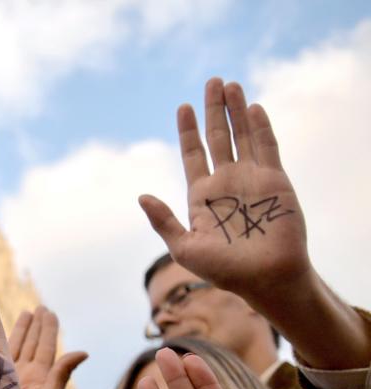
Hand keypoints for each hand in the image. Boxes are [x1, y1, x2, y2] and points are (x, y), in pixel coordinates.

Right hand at [8, 307, 86, 388]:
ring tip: (25, 313)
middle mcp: (25, 375)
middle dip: (35, 326)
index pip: (46, 347)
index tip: (48, 311)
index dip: (48, 329)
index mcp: (41, 378)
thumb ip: (61, 374)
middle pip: (32, 344)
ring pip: (15, 347)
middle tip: (38, 308)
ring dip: (20, 330)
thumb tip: (83, 351)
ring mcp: (7, 378)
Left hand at [139, 78, 308, 299]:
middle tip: (211, 81)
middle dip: (214, 110)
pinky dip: (259, 127)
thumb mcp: (184, 248)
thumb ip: (163, 221)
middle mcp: (227, 183)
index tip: (182, 107)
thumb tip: (141, 196)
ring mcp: (252, 180)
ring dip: (235, 110)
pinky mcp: (275, 181)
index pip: (193, 155)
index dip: (188, 131)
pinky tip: (251, 107)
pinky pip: (267, 147)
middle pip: (218, 138)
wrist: (265, 278)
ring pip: (242, 136)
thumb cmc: (224, 270)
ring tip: (229, 84)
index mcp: (202, 197)